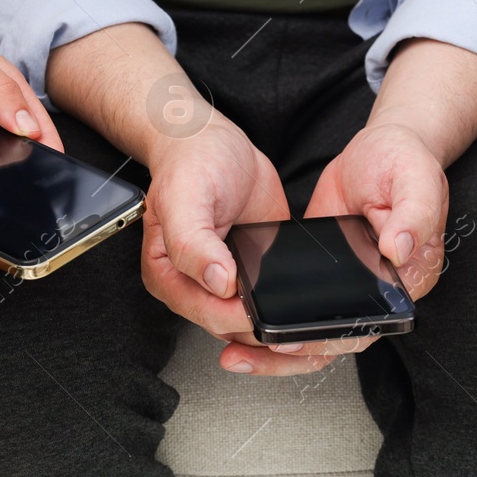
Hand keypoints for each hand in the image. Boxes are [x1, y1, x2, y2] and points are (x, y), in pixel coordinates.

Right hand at [141, 119, 290, 363]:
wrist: (216, 142)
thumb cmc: (191, 163)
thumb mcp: (184, 196)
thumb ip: (192, 242)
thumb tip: (216, 280)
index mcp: (169, 274)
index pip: (206, 313)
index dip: (237, 319)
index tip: (262, 311)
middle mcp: (197, 284)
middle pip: (232, 328)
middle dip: (264, 335)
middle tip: (295, 331)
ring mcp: (229, 280)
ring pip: (254, 322)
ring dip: (280, 328)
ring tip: (305, 326)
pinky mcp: (256, 271)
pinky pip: (273, 299)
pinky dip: (290, 306)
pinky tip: (307, 305)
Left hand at [216, 123, 450, 376]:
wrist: (382, 148)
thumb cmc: (406, 164)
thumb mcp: (417, 182)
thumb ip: (414, 216)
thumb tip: (398, 249)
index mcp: (407, 280)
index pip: (369, 325)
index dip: (332, 338)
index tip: (296, 341)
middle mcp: (377, 294)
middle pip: (335, 341)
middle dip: (290, 354)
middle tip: (248, 352)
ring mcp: (347, 287)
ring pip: (312, 334)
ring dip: (274, 348)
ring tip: (235, 354)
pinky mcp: (321, 276)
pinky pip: (296, 307)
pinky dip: (270, 316)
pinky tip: (238, 319)